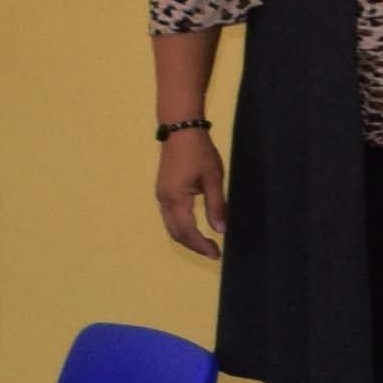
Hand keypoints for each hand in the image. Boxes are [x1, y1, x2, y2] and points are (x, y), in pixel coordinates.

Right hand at [151, 130, 225, 258]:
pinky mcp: (163, 191)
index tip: (217, 254)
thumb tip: (221, 230)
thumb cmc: (199, 151)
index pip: (188, 232)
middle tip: (214, 251)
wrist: (180, 129)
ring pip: (171, 226)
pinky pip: (170, 217)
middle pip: (176, 233)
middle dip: (194, 245)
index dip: (202, 245)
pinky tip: (196, 228)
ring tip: (207, 243)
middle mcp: (164, 200)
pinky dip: (182, 227)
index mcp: (176, 198)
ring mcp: (161, 195)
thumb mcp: (213, 179)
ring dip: (187, 238)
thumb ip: (216, 206)